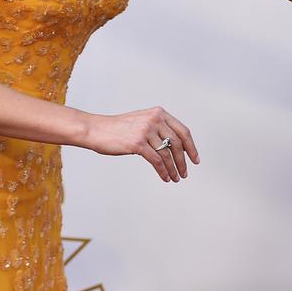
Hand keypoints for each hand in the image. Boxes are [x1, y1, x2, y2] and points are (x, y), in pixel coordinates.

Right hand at [84, 106, 199, 182]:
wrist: (96, 129)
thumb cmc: (118, 128)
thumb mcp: (142, 121)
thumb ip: (159, 128)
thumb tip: (175, 146)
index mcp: (159, 113)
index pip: (183, 131)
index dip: (191, 147)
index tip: (195, 159)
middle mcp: (155, 120)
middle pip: (178, 143)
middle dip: (184, 160)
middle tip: (186, 172)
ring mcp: (146, 131)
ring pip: (168, 154)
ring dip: (174, 168)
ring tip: (176, 178)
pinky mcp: (138, 143)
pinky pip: (157, 160)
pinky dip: (163, 171)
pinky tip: (165, 177)